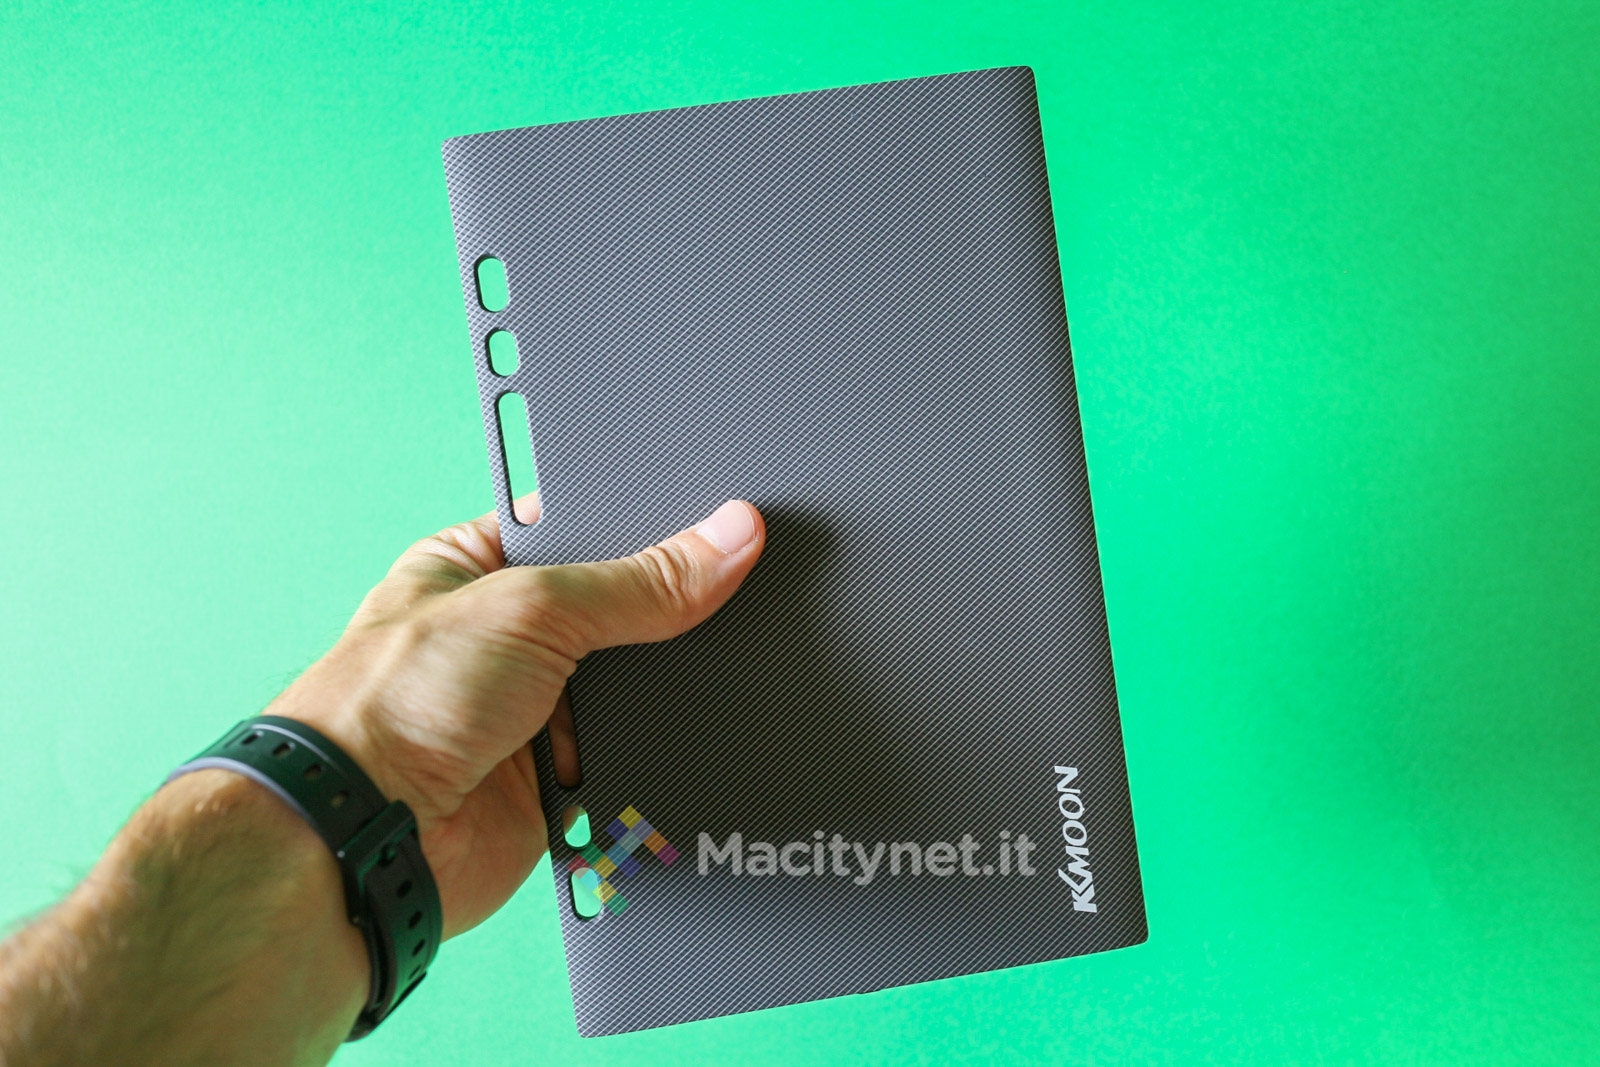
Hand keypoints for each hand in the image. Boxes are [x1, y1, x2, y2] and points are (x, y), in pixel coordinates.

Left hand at [268, 493, 764, 938]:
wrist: (367, 837)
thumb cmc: (394, 703)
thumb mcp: (530, 608)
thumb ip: (637, 581)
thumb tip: (726, 540)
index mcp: (478, 565)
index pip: (583, 526)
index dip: (646, 521)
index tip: (718, 512)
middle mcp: (506, 637)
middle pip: (618, 610)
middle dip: (664, 614)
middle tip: (733, 589)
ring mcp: (532, 710)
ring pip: (634, 688)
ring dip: (658, 691)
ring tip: (705, 669)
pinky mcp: (556, 780)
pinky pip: (633, 757)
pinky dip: (652, 754)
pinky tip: (678, 737)